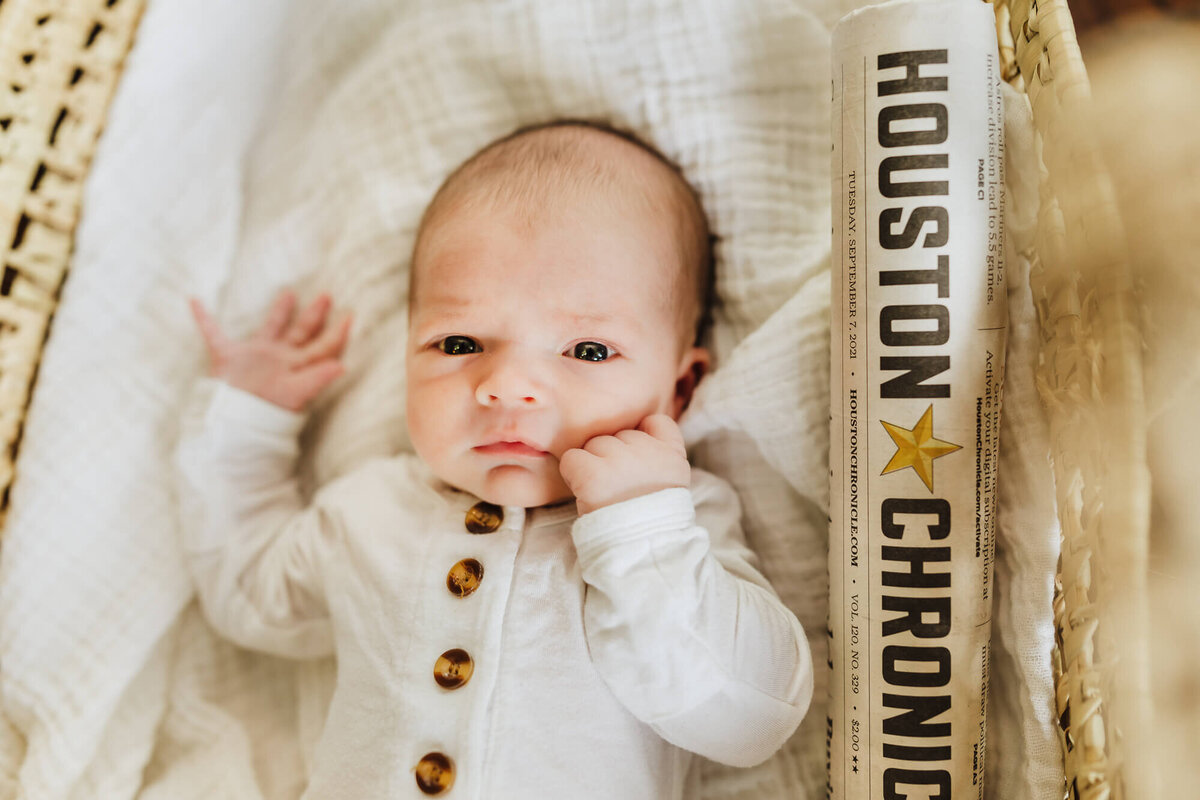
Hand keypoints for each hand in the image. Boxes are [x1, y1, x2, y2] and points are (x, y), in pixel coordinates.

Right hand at [188, 288, 352, 411]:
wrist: (233, 423)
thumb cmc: (268, 412)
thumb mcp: (295, 393)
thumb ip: (317, 378)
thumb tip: (343, 366)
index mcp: (296, 366)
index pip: (321, 346)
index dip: (337, 334)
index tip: (351, 317)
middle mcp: (280, 359)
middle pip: (302, 332)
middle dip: (314, 315)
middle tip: (327, 296)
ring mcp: (255, 357)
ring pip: (271, 327)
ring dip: (280, 311)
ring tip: (289, 293)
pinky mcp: (227, 357)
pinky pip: (213, 333)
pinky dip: (203, 318)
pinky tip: (194, 301)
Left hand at [558, 414, 690, 515]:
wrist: (639, 552)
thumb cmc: (649, 522)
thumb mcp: (670, 485)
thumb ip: (659, 456)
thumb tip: (637, 432)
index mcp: (673, 456)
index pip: (657, 422)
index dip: (643, 436)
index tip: (639, 462)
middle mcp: (648, 451)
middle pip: (619, 435)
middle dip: (614, 456)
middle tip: (618, 487)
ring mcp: (620, 460)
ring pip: (595, 444)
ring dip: (593, 465)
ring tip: (604, 493)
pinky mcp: (592, 473)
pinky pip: (572, 458)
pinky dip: (573, 474)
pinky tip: (585, 493)